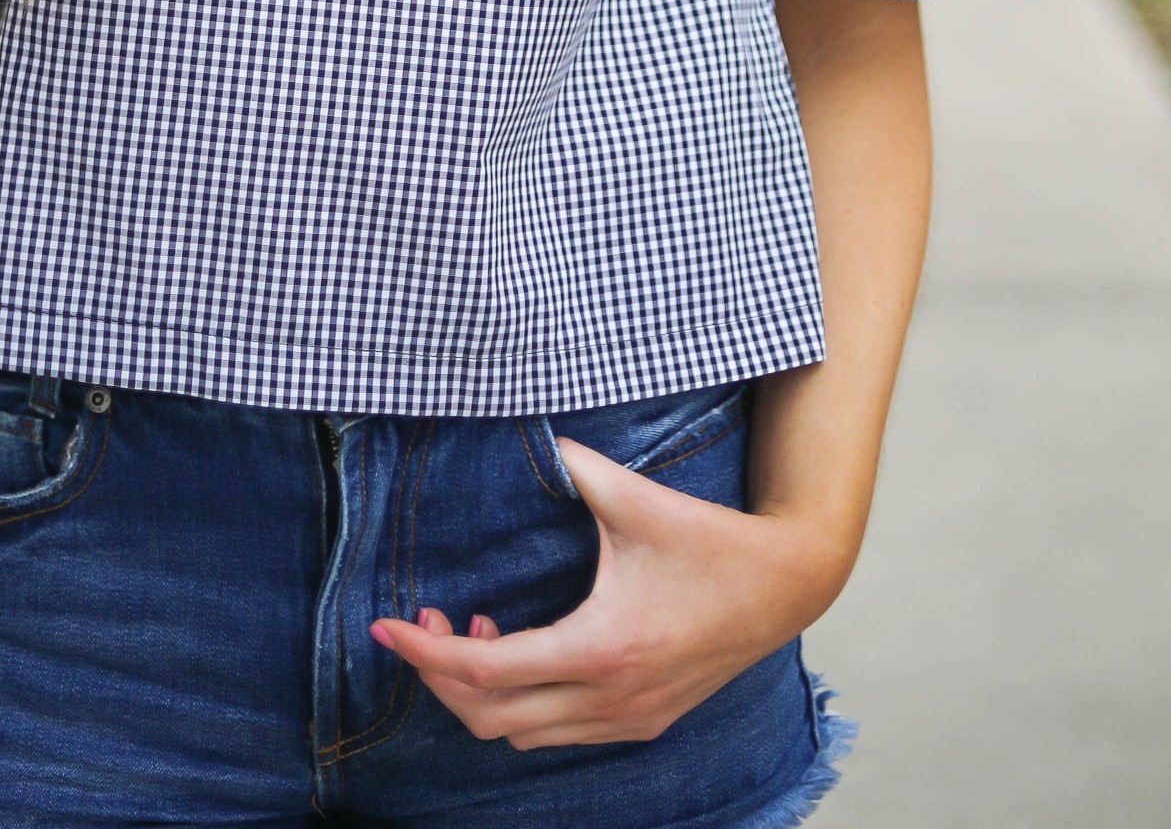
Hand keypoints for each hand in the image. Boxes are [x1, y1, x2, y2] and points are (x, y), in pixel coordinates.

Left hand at [372, 438, 853, 750]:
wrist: (786, 587)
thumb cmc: (710, 542)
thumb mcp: (637, 498)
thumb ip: (576, 466)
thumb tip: (529, 434)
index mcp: (600, 648)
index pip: (485, 672)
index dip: (426, 652)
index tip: (384, 626)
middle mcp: (609, 699)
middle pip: (489, 718)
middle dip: (441, 675)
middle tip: (422, 621)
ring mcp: (626, 719)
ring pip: (520, 735)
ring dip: (482, 693)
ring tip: (473, 627)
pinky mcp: (641, 722)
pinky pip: (556, 733)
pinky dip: (521, 703)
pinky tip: (522, 647)